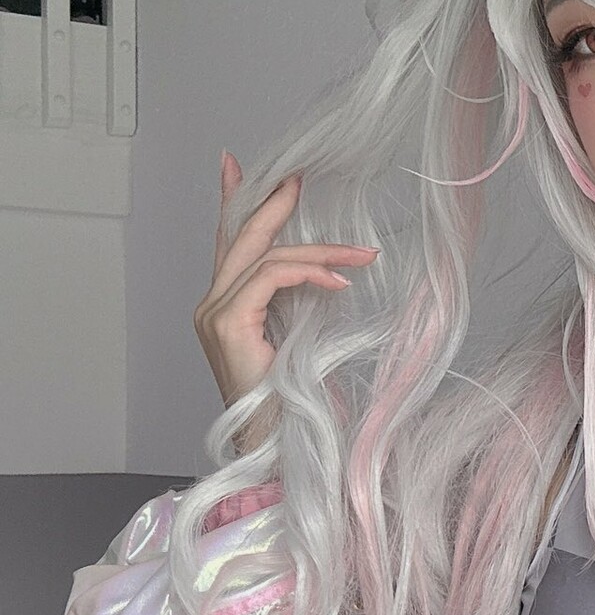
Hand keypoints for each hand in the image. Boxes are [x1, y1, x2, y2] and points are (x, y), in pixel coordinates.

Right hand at [194, 152, 378, 447]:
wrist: (279, 448)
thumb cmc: (293, 404)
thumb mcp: (300, 339)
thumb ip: (295, 303)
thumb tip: (324, 270)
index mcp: (224, 309)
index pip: (229, 245)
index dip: (232, 203)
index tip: (236, 166)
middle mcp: (211, 306)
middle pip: (241, 239)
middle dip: (271, 204)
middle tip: (297, 178)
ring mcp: (214, 314)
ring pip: (265, 256)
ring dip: (321, 250)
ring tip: (362, 254)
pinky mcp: (227, 323)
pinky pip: (270, 275)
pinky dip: (309, 272)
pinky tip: (339, 281)